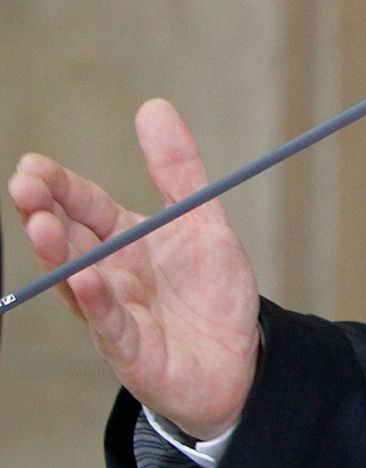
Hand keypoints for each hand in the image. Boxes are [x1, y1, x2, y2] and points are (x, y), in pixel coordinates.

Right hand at [9, 99, 260, 437]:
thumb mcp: (201, 221)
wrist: (240, 361)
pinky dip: (96, 302)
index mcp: (125, 243)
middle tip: (24, 185)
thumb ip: (179, 170)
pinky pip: (110, 325)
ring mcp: (117, 315)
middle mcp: (111, 277)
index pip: (84, 208)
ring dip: (59, 255)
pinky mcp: (133, 352)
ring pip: (79, 283)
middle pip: (71, 241)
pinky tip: (82, 280)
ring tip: (40, 224)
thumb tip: (153, 107)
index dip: (60, 187)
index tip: (32, 163)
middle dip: (45, 213)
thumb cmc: (211, 293)